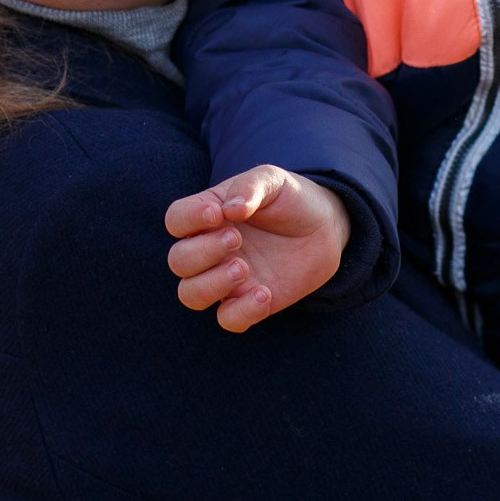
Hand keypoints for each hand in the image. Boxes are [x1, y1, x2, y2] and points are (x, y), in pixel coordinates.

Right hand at [165, 165, 348, 332]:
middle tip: (237, 239)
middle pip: (178, 261)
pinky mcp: (247, 302)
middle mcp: (209, 249)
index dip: (188, 219)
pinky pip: (228, 319)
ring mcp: (226, 278)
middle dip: (202, 252)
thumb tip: (230, 209)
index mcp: (208, 214)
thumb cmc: (290, 199)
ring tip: (244, 268)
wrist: (323, 228)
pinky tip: (265, 293)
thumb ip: (250, 186)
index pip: (176, 219)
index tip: (217, 215)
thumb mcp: (273, 180)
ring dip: (211, 285)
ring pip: (191, 295)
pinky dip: (241, 311)